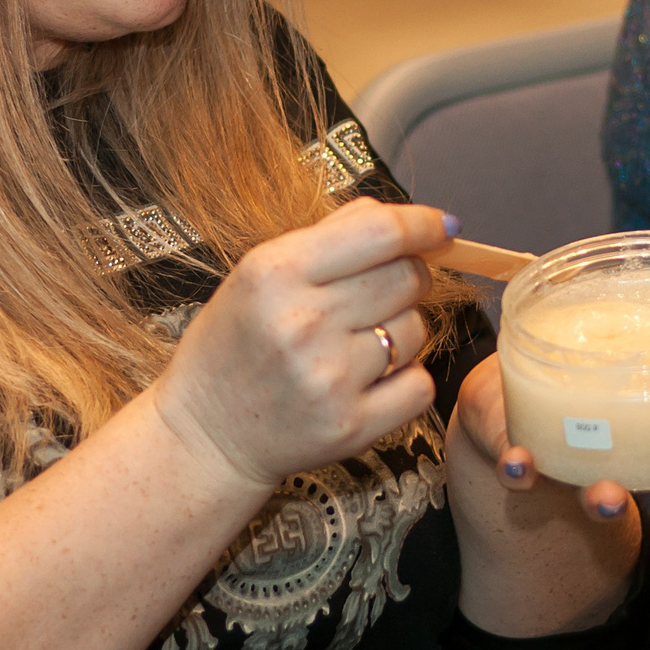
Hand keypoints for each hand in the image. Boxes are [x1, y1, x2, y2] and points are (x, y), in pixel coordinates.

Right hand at [146, 198, 448, 492]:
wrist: (207, 433)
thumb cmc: (234, 346)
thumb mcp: (256, 273)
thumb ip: (328, 236)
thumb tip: (401, 217)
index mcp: (276, 272)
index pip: (381, 233)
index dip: (423, 224)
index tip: (442, 226)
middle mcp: (303, 323)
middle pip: (408, 278)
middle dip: (410, 276)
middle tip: (383, 292)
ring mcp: (329, 378)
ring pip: (417, 330)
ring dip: (402, 329)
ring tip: (358, 342)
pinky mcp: (351, 426)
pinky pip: (420, 384)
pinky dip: (406, 379)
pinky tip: (369, 381)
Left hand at [449, 354, 649, 520]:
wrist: (514, 395)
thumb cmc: (592, 366)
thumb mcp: (640, 344)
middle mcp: (639, 467)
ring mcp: (584, 470)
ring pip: (606, 497)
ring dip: (609, 500)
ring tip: (611, 496)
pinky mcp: (526, 463)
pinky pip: (523, 475)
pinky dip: (520, 470)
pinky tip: (518, 462)